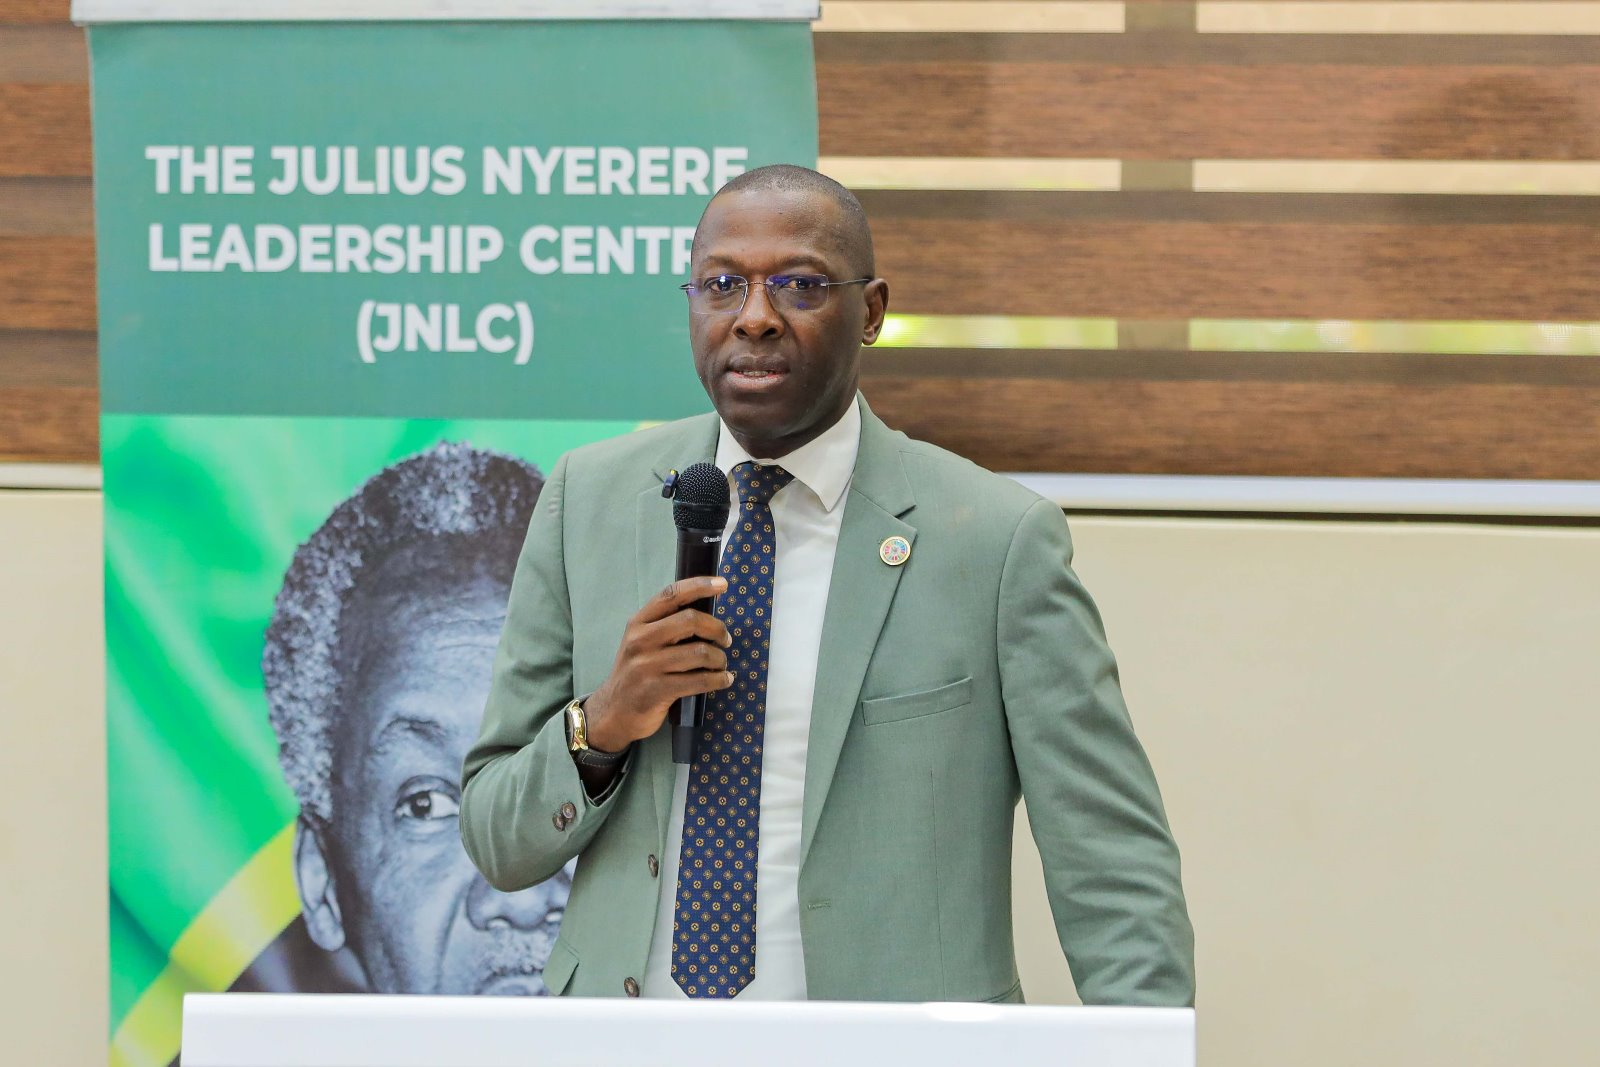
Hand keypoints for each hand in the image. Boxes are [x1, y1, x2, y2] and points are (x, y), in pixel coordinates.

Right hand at [583, 576, 733, 752]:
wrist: (614, 711)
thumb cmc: (637, 673)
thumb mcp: (641, 643)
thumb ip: (666, 626)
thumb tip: (707, 615)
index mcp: (638, 623)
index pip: (671, 595)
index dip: (699, 586)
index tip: (723, 584)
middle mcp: (640, 640)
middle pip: (691, 620)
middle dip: (717, 629)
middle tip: (725, 640)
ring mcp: (647, 665)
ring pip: (699, 652)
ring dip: (720, 659)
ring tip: (721, 665)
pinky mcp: (656, 690)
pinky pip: (699, 680)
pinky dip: (719, 679)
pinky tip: (724, 680)